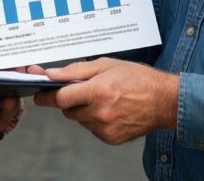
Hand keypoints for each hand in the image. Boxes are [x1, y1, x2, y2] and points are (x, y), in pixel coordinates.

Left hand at [33, 58, 178, 144]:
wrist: (164, 101)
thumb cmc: (137, 78)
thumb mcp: (106, 65)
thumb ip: (75, 71)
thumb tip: (51, 75)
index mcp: (98, 91)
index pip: (60, 98)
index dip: (46, 96)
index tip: (39, 95)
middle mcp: (100, 113)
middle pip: (67, 110)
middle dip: (69, 100)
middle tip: (83, 90)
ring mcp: (105, 128)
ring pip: (79, 120)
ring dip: (83, 110)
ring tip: (102, 98)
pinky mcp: (111, 138)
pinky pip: (91, 129)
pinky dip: (94, 120)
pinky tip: (110, 109)